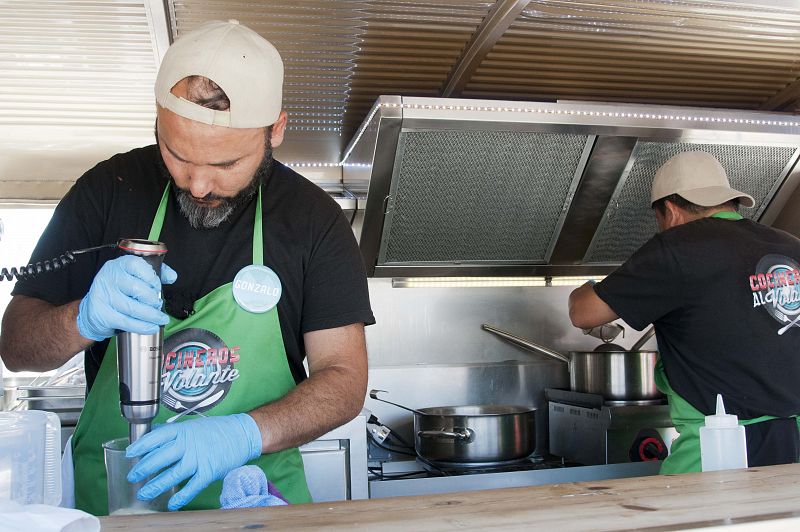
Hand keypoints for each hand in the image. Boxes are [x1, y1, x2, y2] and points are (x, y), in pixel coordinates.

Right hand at [76, 255, 176, 340]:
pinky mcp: (102, 314)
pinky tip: (151, 327)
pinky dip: (143, 326)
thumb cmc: (117, 291)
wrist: (92, 310)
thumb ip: (155, 273)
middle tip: (158, 305)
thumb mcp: (134, 276)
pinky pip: (127, 322)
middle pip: (138, 289)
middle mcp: (109, 278)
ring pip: (134, 308)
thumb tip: (172, 276)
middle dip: (153, 300)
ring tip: (160, 318)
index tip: (157, 287)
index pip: (137, 266)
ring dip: (152, 316)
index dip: (152, 278)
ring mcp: (104, 296)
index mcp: (119, 265)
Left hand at [126, 414, 262, 510]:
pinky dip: (181, 496)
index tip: (130, 454)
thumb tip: (154, 432)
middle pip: (160, 457)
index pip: (156, 437)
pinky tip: (172, 504)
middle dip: (143, 468)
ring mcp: (198, 458)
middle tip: (133, 476)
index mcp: (182, 431)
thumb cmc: (217, 429)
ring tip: (144, 493)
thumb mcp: (192, 425)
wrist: (242, 434)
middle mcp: (188, 444)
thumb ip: (173, 431)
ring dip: (156, 485)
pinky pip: (192, 486)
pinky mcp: (209, 471)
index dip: (141, 446)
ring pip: (172, 474)